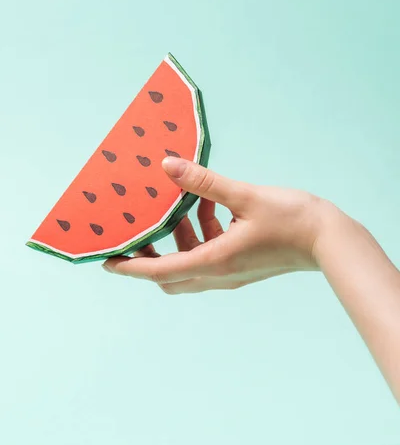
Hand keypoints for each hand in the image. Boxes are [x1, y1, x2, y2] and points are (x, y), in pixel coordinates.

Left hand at [102, 157, 324, 293]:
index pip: (159, 272)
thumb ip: (204, 182)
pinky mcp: (241, 266)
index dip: (130, 268)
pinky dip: (202, 236)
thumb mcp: (244, 195)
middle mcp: (219, 274)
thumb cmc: (292, 220)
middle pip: (170, 277)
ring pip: (190, 266)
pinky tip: (210, 208)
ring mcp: (231, 274)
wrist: (329, 241)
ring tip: (181, 208)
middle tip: (138, 234)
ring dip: (180, 241)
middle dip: (149, 258)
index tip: (107, 262)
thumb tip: (169, 167)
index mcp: (215, 262)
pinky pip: (210, 257)